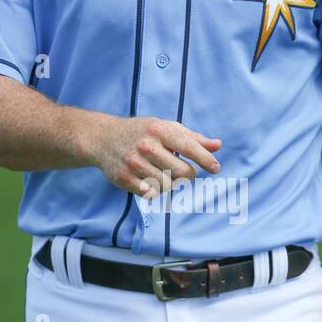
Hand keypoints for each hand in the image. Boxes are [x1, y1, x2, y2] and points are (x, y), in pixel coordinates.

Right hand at [89, 114, 221, 197]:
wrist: (103, 138)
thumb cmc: (142, 132)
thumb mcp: (166, 128)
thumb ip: (192, 138)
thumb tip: (218, 145)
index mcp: (159, 130)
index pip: (189, 147)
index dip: (205, 159)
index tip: (216, 168)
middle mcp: (146, 146)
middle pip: (182, 172)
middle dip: (189, 174)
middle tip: (185, 171)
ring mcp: (134, 163)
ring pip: (168, 186)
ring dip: (171, 183)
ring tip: (163, 173)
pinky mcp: (124, 179)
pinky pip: (152, 194)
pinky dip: (156, 190)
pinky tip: (150, 180)